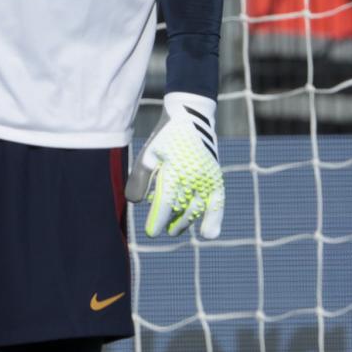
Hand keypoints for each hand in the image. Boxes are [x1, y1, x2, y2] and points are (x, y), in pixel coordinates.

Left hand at [126, 92, 224, 238]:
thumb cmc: (164, 138)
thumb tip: (134, 203)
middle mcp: (194, 176)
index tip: (151, 232)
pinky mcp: (216, 177)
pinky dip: (214, 219)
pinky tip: (208, 233)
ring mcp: (208, 177)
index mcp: (175, 170)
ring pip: (199, 208)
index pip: (167, 202)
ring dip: (188, 221)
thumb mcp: (147, 155)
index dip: (158, 219)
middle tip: (165, 230)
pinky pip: (217, 202)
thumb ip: (139, 179)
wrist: (190, 117)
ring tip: (175, 230)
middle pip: (184, 208)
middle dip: (173, 223)